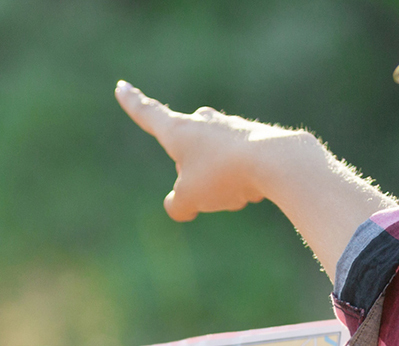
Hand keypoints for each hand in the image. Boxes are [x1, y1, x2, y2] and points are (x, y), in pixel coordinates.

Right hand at [114, 80, 393, 279]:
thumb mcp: (190, 199)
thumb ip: (177, 205)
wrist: (276, 162)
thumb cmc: (222, 175)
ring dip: (221, 178)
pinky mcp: (257, 137)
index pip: (148, 114)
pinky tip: (257, 188)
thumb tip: (179, 206)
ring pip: (216, 157)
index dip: (133, 103)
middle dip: (190, 158)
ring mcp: (232, 127)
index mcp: (178, 130)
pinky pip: (242, 166)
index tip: (122, 86)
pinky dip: (243, 180)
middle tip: (200, 176)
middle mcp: (203, 123)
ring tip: (235, 190)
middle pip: (188, 137)